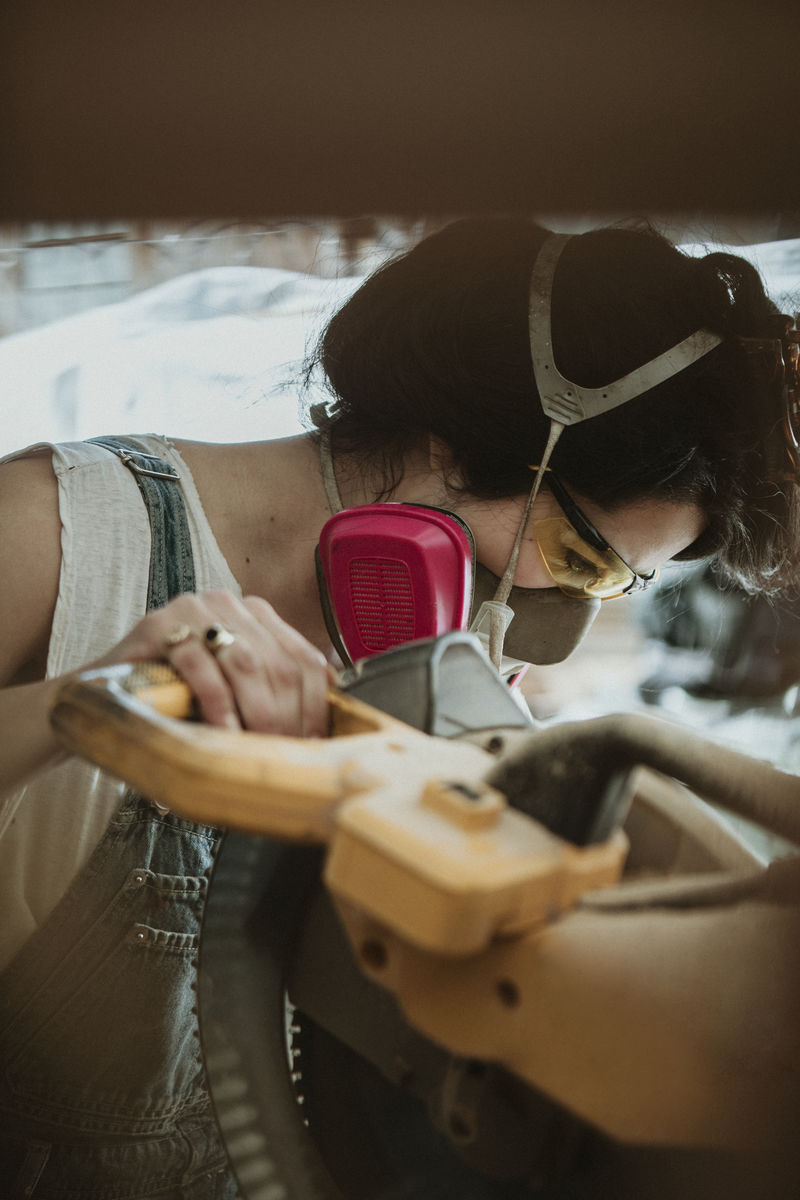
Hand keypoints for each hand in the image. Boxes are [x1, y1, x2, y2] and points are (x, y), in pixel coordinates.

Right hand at [93, 592, 328, 736]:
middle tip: (283, 754)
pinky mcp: (160, 624)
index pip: (306, 658)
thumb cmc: (179, 697)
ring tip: (257, 747)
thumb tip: (323, 730)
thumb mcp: (236, 692)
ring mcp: (195, 609)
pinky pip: (201, 666)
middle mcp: (231, 605)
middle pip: (280, 663)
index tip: (312, 743)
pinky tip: (222, 732)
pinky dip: (218, 705)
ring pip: (247, 662)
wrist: (109, 691)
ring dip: (259, 712)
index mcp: (258, 615)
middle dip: (288, 716)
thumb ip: (274, 695)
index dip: (315, 705)